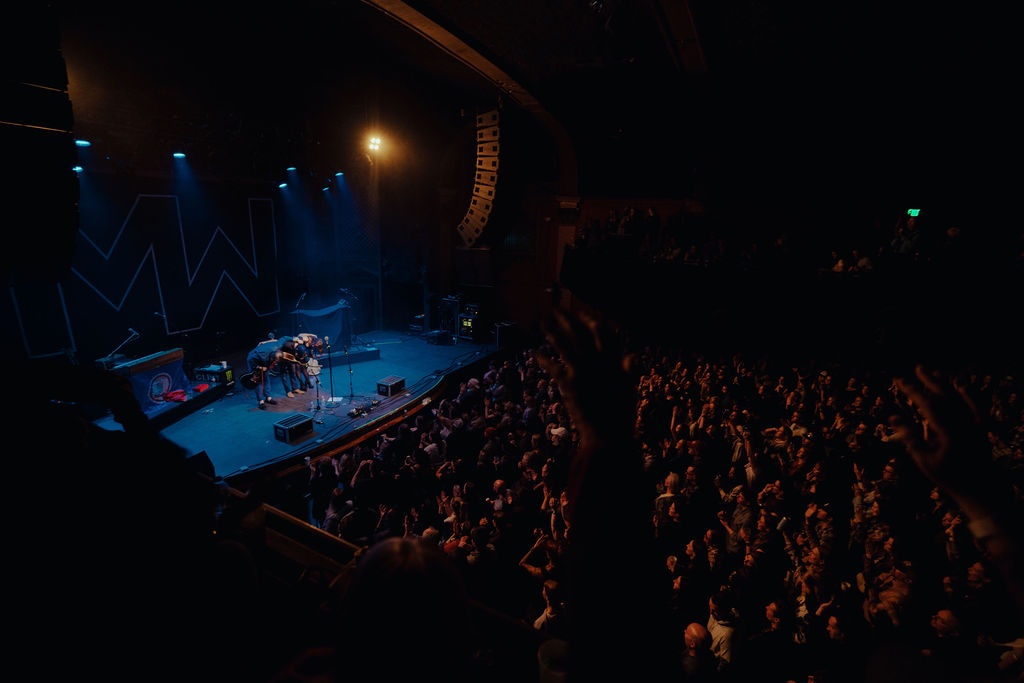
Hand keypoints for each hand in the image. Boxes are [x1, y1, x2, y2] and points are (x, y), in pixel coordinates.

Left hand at [536, 306, 637, 448]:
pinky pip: (552, 366)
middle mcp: (597, 360)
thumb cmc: (621, 414)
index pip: (602, 333)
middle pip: (580, 333)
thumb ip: (629, 370)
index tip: (582, 314)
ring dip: (552, 333)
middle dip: (568, 320)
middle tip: (557, 310)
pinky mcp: (569, 382)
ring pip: (564, 344)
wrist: (608, 433)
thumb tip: (632, 355)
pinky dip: (543, 359)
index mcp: (613, 360)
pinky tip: (535, 353)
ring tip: (543, 324)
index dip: (590, 321)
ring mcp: (582, 370)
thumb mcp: (630, 388)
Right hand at [891, 365, 988, 494]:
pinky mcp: (982, 427)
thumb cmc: (949, 478)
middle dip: (929, 380)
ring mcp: (975, 424)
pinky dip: (968, 394)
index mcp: (948, 430)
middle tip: (916, 368)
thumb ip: (910, 438)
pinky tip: (960, 385)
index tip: (899, 379)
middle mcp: (963, 423)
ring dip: (945, 384)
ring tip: (932, 372)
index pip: (927, 403)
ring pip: (959, 397)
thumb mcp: (924, 460)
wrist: (981, 489)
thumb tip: (894, 418)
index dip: (912, 389)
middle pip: (945, 395)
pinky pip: (976, 406)